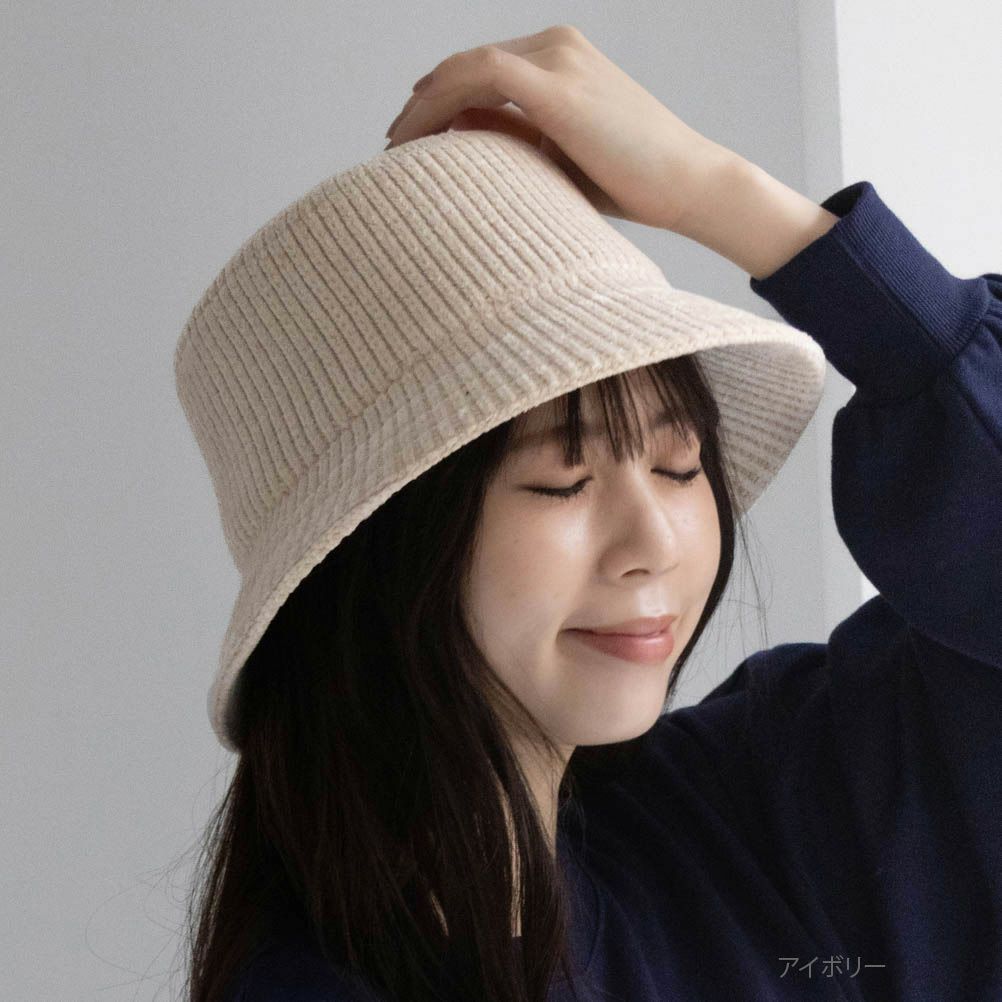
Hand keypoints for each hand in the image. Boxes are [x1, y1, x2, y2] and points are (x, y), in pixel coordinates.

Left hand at [383, 24, 741, 233]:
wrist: (688, 184)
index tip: (411, 136)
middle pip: (468, 62)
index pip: (483, 67)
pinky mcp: (559, 85)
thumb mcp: (557, 156)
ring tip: (396, 146)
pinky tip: (417, 137)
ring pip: (467, 66)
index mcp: (562, 58)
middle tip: (393, 143)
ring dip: (423, 104)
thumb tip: (456, 127)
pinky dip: (441, 102)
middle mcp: (558, 46)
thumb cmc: (629, 181)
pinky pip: (482, 77)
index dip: (440, 97)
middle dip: (423, 101)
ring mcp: (560, 59)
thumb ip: (511, 134)